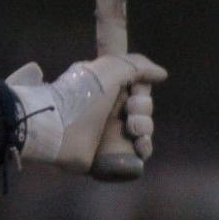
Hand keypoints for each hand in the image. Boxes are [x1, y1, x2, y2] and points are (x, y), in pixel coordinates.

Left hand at [6, 54, 165, 172]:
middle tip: (130, 110)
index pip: (136, 88)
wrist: (56, 127)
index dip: (141, 90)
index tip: (135, 90)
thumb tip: (162, 73)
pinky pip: (136, 152)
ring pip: (142, 129)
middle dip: (143, 108)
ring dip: (145, 127)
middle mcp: (107, 108)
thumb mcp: (109, 68)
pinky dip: (143, 148)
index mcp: (105, 87)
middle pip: (142, 108)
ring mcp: (107, 132)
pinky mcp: (107, 154)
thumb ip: (136, 65)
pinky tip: (140, 146)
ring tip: (133, 129)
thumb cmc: (80, 94)